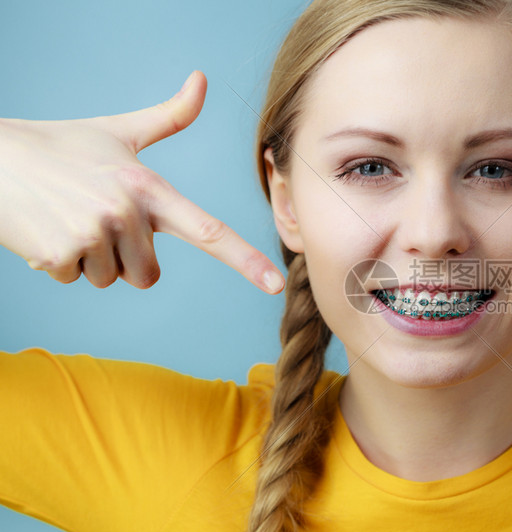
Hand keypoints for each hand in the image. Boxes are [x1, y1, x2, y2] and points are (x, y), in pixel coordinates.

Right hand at [0, 71, 284, 292]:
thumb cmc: (61, 146)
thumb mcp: (119, 132)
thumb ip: (169, 116)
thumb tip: (202, 80)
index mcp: (150, 187)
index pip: (208, 230)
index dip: (245, 260)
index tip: (276, 283)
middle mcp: (128, 212)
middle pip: (148, 275)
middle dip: (124, 259)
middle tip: (96, 220)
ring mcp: (93, 234)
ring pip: (111, 280)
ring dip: (91, 261)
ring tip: (70, 220)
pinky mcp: (60, 253)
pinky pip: (75, 279)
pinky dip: (60, 263)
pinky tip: (48, 229)